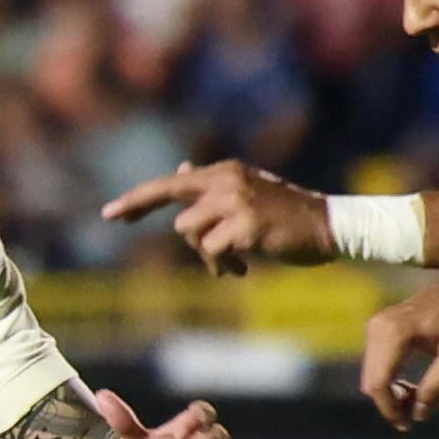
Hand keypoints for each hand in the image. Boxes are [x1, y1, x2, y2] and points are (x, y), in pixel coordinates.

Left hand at [100, 159, 333, 276]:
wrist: (329, 226)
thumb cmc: (287, 215)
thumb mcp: (248, 193)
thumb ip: (213, 187)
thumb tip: (182, 170)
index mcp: (226, 173)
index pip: (173, 183)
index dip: (139, 198)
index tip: (110, 213)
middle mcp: (227, 181)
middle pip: (171, 199)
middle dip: (137, 206)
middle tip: (110, 215)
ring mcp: (236, 202)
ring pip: (190, 233)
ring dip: (205, 255)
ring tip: (229, 264)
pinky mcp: (247, 226)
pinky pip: (213, 252)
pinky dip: (223, 266)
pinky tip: (243, 269)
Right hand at [361, 276, 438, 432]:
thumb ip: (436, 386)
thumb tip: (418, 414)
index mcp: (396, 334)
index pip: (379, 383)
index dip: (390, 410)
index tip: (408, 425)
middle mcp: (379, 329)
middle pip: (372, 383)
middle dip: (395, 404)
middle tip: (426, 411)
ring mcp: (376, 327)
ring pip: (374, 378)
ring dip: (397, 395)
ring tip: (429, 399)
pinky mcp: (380, 330)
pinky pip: (379, 367)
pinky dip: (395, 383)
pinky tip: (420, 389)